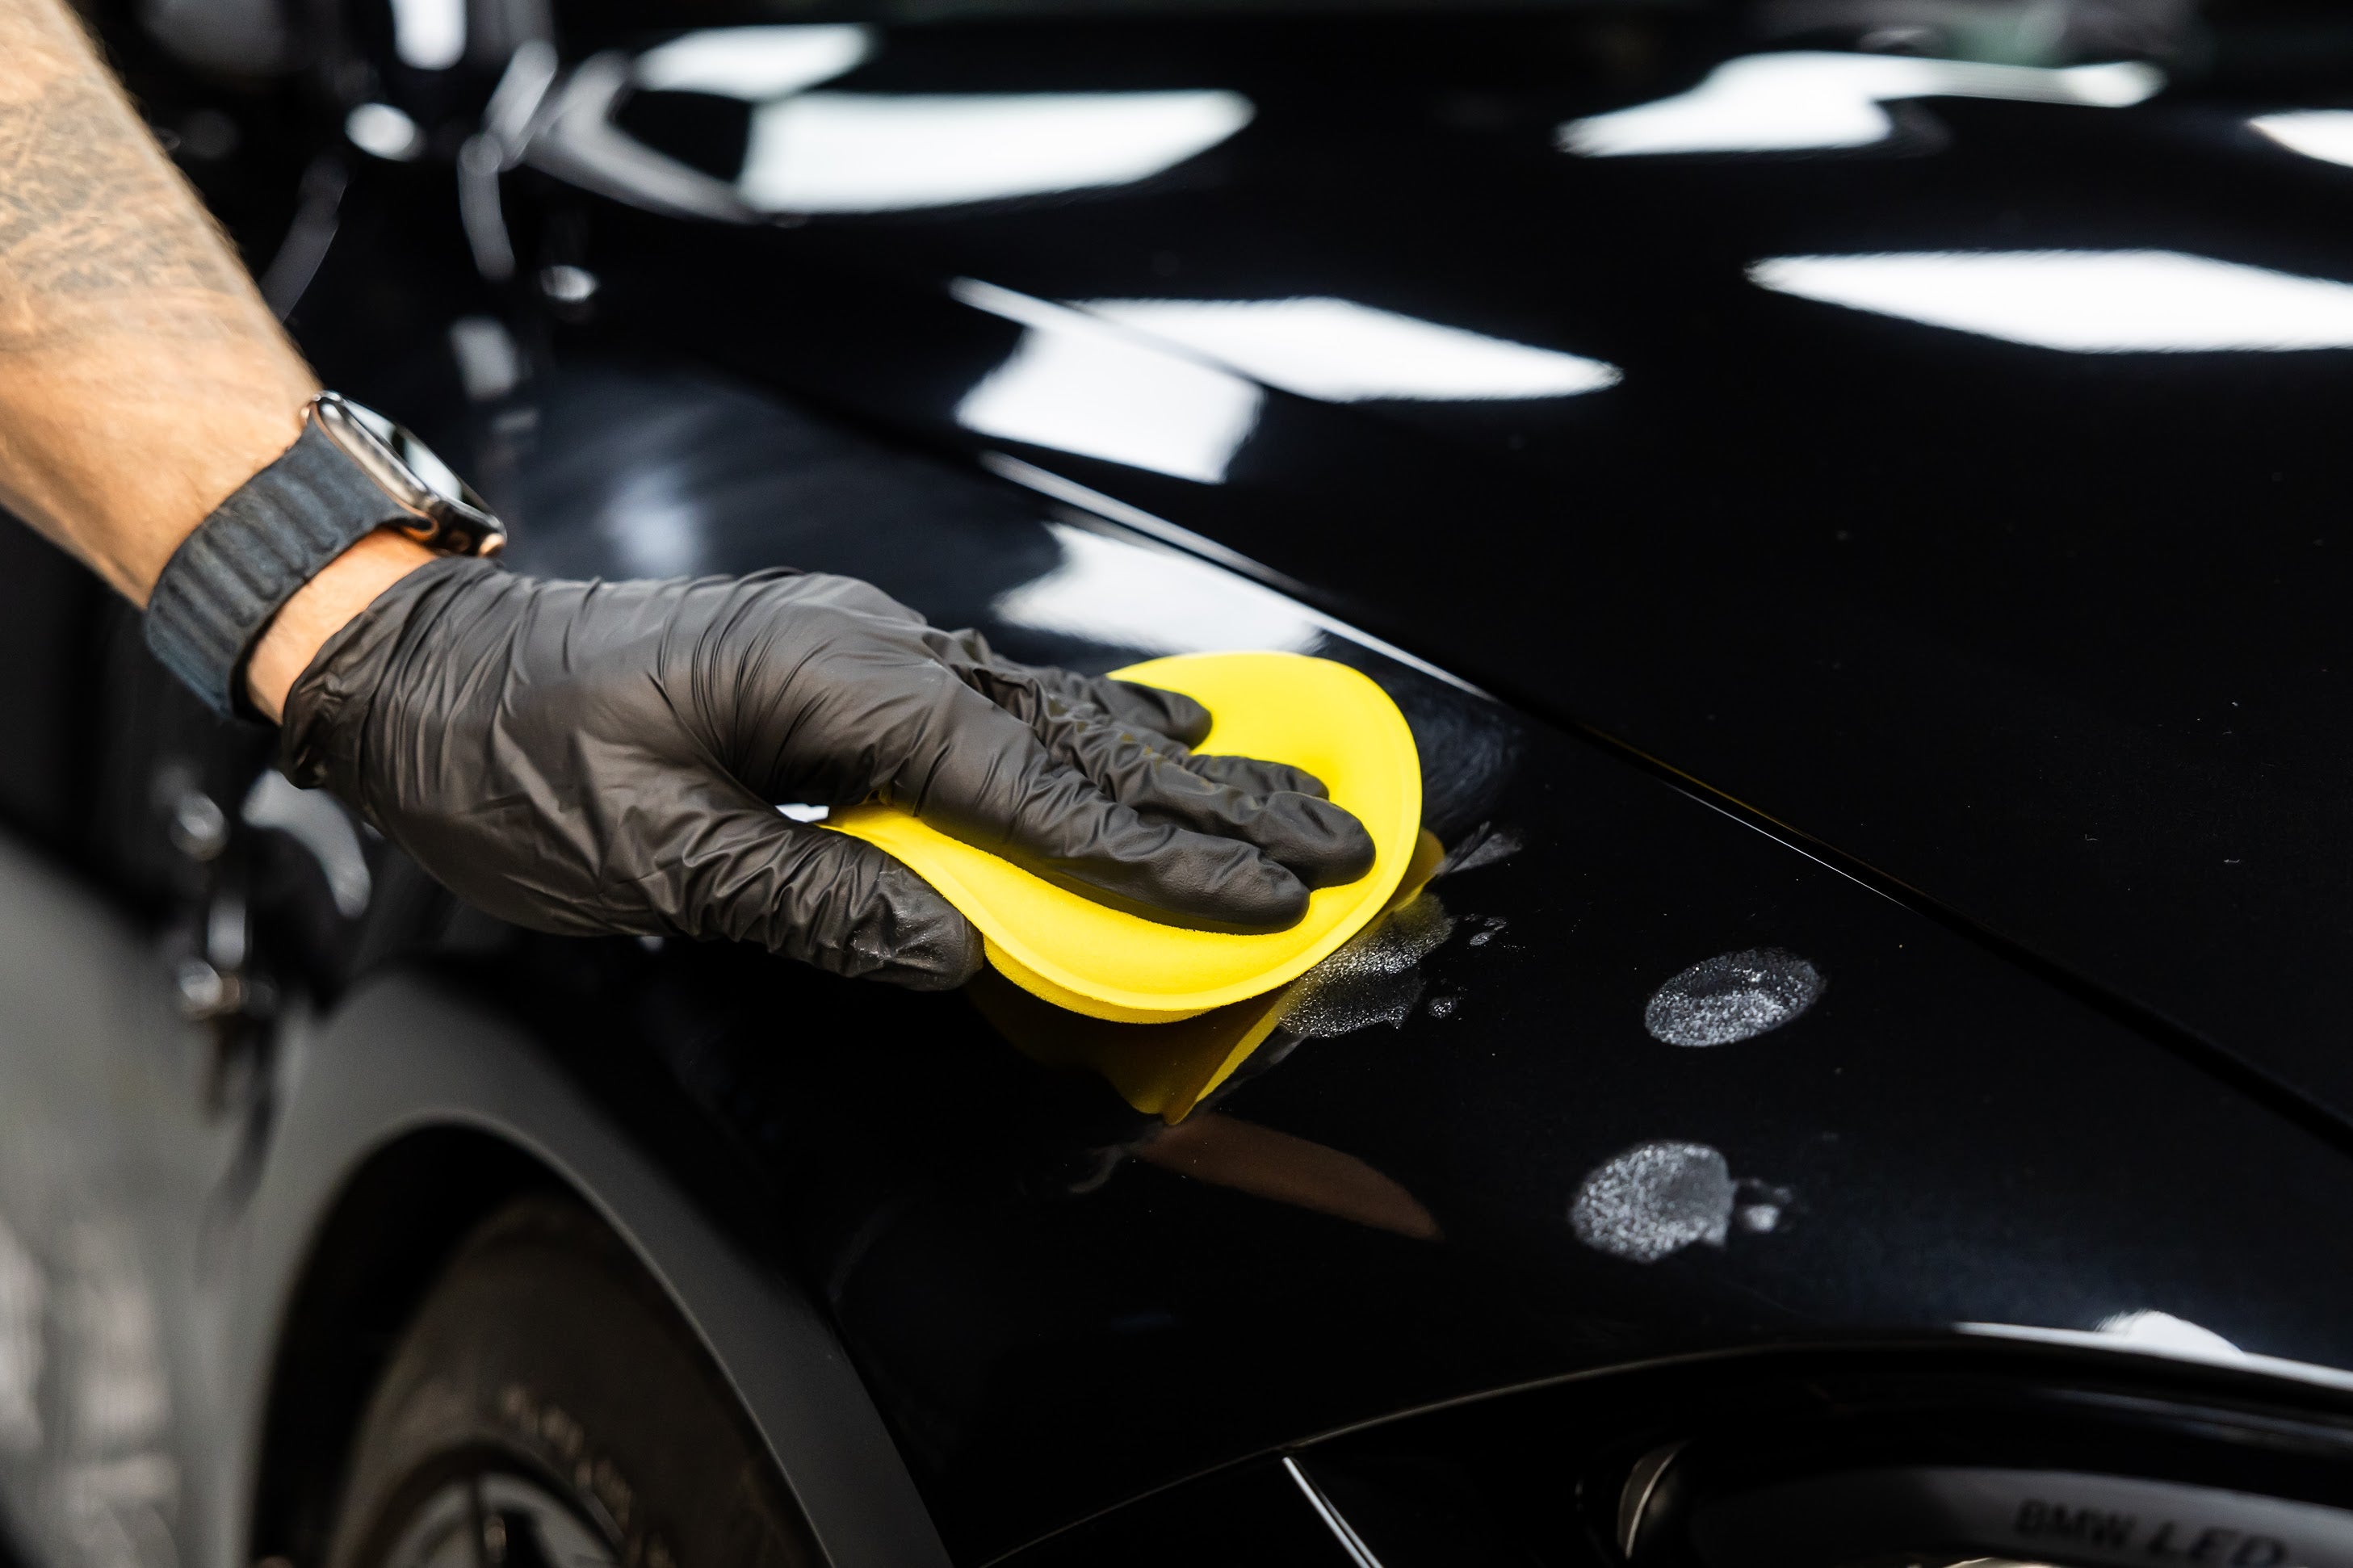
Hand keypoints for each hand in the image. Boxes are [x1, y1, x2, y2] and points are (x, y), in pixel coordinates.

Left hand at [277, 560, 1375, 987]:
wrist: (415, 664)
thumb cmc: (506, 755)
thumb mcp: (645, 856)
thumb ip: (815, 899)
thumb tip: (955, 946)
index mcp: (830, 681)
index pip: (1030, 784)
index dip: (1152, 855)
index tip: (1256, 898)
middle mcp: (868, 648)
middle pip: (1076, 730)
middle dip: (1217, 798)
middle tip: (1337, 838)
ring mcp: (861, 650)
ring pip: (1054, 712)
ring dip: (1177, 768)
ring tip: (1283, 800)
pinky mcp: (845, 672)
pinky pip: (999, 710)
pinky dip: (1094, 744)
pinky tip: (1155, 752)